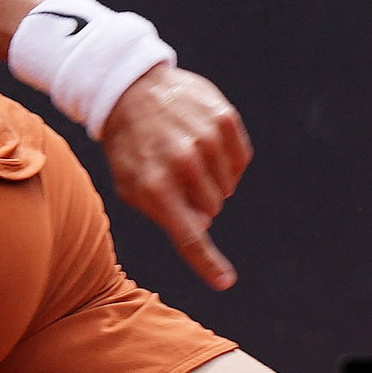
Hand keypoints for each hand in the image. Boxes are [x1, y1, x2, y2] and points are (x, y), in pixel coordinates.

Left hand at [99, 64, 251, 290]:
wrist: (131, 90)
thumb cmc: (130, 147)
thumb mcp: (130, 186)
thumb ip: (163, 213)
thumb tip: (203, 224)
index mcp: (156, 186)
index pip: (189, 236)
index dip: (208, 263)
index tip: (225, 282)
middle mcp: (184, 164)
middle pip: (213, 209)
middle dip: (197, 201)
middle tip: (174, 176)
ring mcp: (207, 140)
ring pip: (228, 186)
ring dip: (211, 179)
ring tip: (185, 154)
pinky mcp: (224, 120)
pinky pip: (241, 160)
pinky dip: (227, 160)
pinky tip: (204, 144)